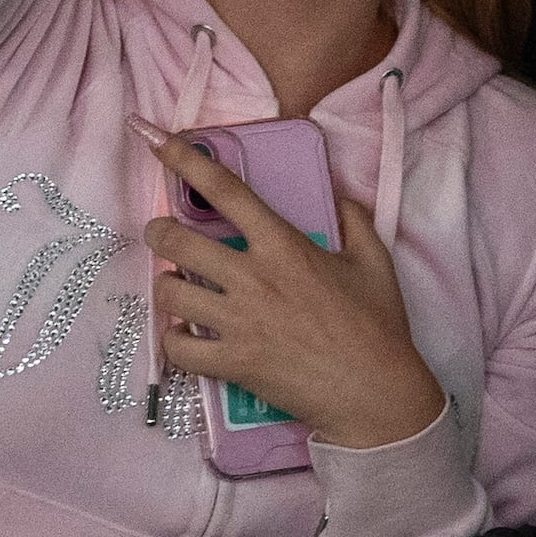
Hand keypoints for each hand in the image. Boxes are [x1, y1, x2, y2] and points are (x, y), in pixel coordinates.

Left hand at [139, 132, 443, 452]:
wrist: (374, 392)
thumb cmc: (377, 326)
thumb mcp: (374, 261)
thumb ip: (354, 220)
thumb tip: (339, 195)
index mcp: (283, 245)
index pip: (225, 191)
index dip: (186, 162)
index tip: (160, 144)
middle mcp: (253, 277)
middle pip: (176, 241)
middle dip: (158, 232)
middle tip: (162, 235)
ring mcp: (238, 323)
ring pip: (170, 294)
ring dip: (165, 287)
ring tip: (175, 288)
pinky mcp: (233, 363)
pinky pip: (179, 350)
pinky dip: (174, 342)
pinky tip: (184, 337)